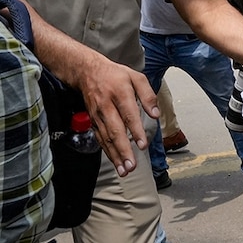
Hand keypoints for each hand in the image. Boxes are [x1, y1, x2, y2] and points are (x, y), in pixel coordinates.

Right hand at [72, 53, 159, 176]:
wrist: (86, 72)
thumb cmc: (115, 75)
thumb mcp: (136, 77)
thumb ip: (148, 94)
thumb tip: (156, 114)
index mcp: (119, 93)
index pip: (128, 114)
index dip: (135, 130)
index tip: (142, 145)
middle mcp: (107, 106)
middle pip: (115, 131)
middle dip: (123, 151)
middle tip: (131, 166)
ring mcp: (98, 115)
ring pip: (106, 138)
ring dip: (115, 156)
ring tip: (124, 170)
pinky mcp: (93, 121)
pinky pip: (101, 139)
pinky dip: (108, 152)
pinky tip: (115, 162)